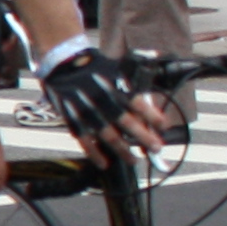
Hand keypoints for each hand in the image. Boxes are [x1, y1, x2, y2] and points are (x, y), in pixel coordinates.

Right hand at [40, 45, 160, 161]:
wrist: (62, 62)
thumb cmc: (93, 66)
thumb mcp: (116, 68)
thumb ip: (132, 82)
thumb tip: (149, 99)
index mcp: (115, 83)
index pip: (138, 103)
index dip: (153, 116)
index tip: (164, 127)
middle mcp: (102, 97)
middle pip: (126, 122)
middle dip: (143, 137)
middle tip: (156, 148)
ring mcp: (86, 109)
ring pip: (107, 135)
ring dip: (122, 150)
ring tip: (133, 160)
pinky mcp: (72, 117)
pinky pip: (84, 139)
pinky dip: (94, 153)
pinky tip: (104, 163)